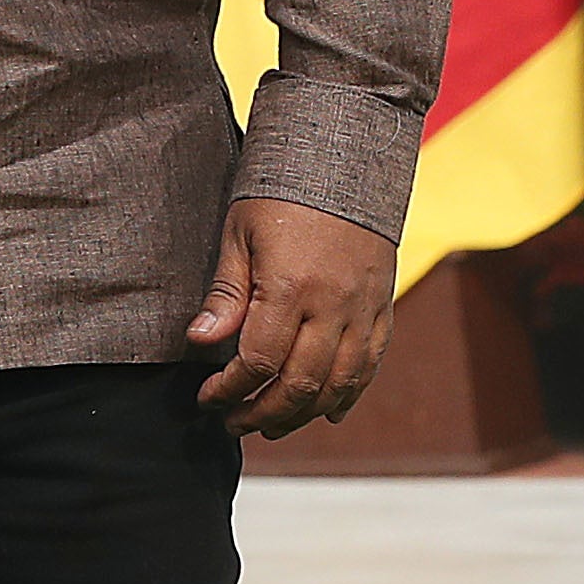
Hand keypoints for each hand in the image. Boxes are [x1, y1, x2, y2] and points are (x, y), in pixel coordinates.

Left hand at [185, 196, 398, 437]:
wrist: (347, 159)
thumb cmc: (282, 193)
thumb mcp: (239, 234)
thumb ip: (225, 293)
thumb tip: (199, 341)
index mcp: (291, 286)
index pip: (257, 361)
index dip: (229, 389)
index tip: (208, 398)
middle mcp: (333, 305)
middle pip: (299, 385)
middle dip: (262, 413)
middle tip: (234, 422)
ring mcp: (364, 309)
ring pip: (338, 384)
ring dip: (303, 415)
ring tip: (272, 425)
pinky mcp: (384, 307)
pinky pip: (369, 365)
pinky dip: (347, 395)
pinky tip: (326, 412)